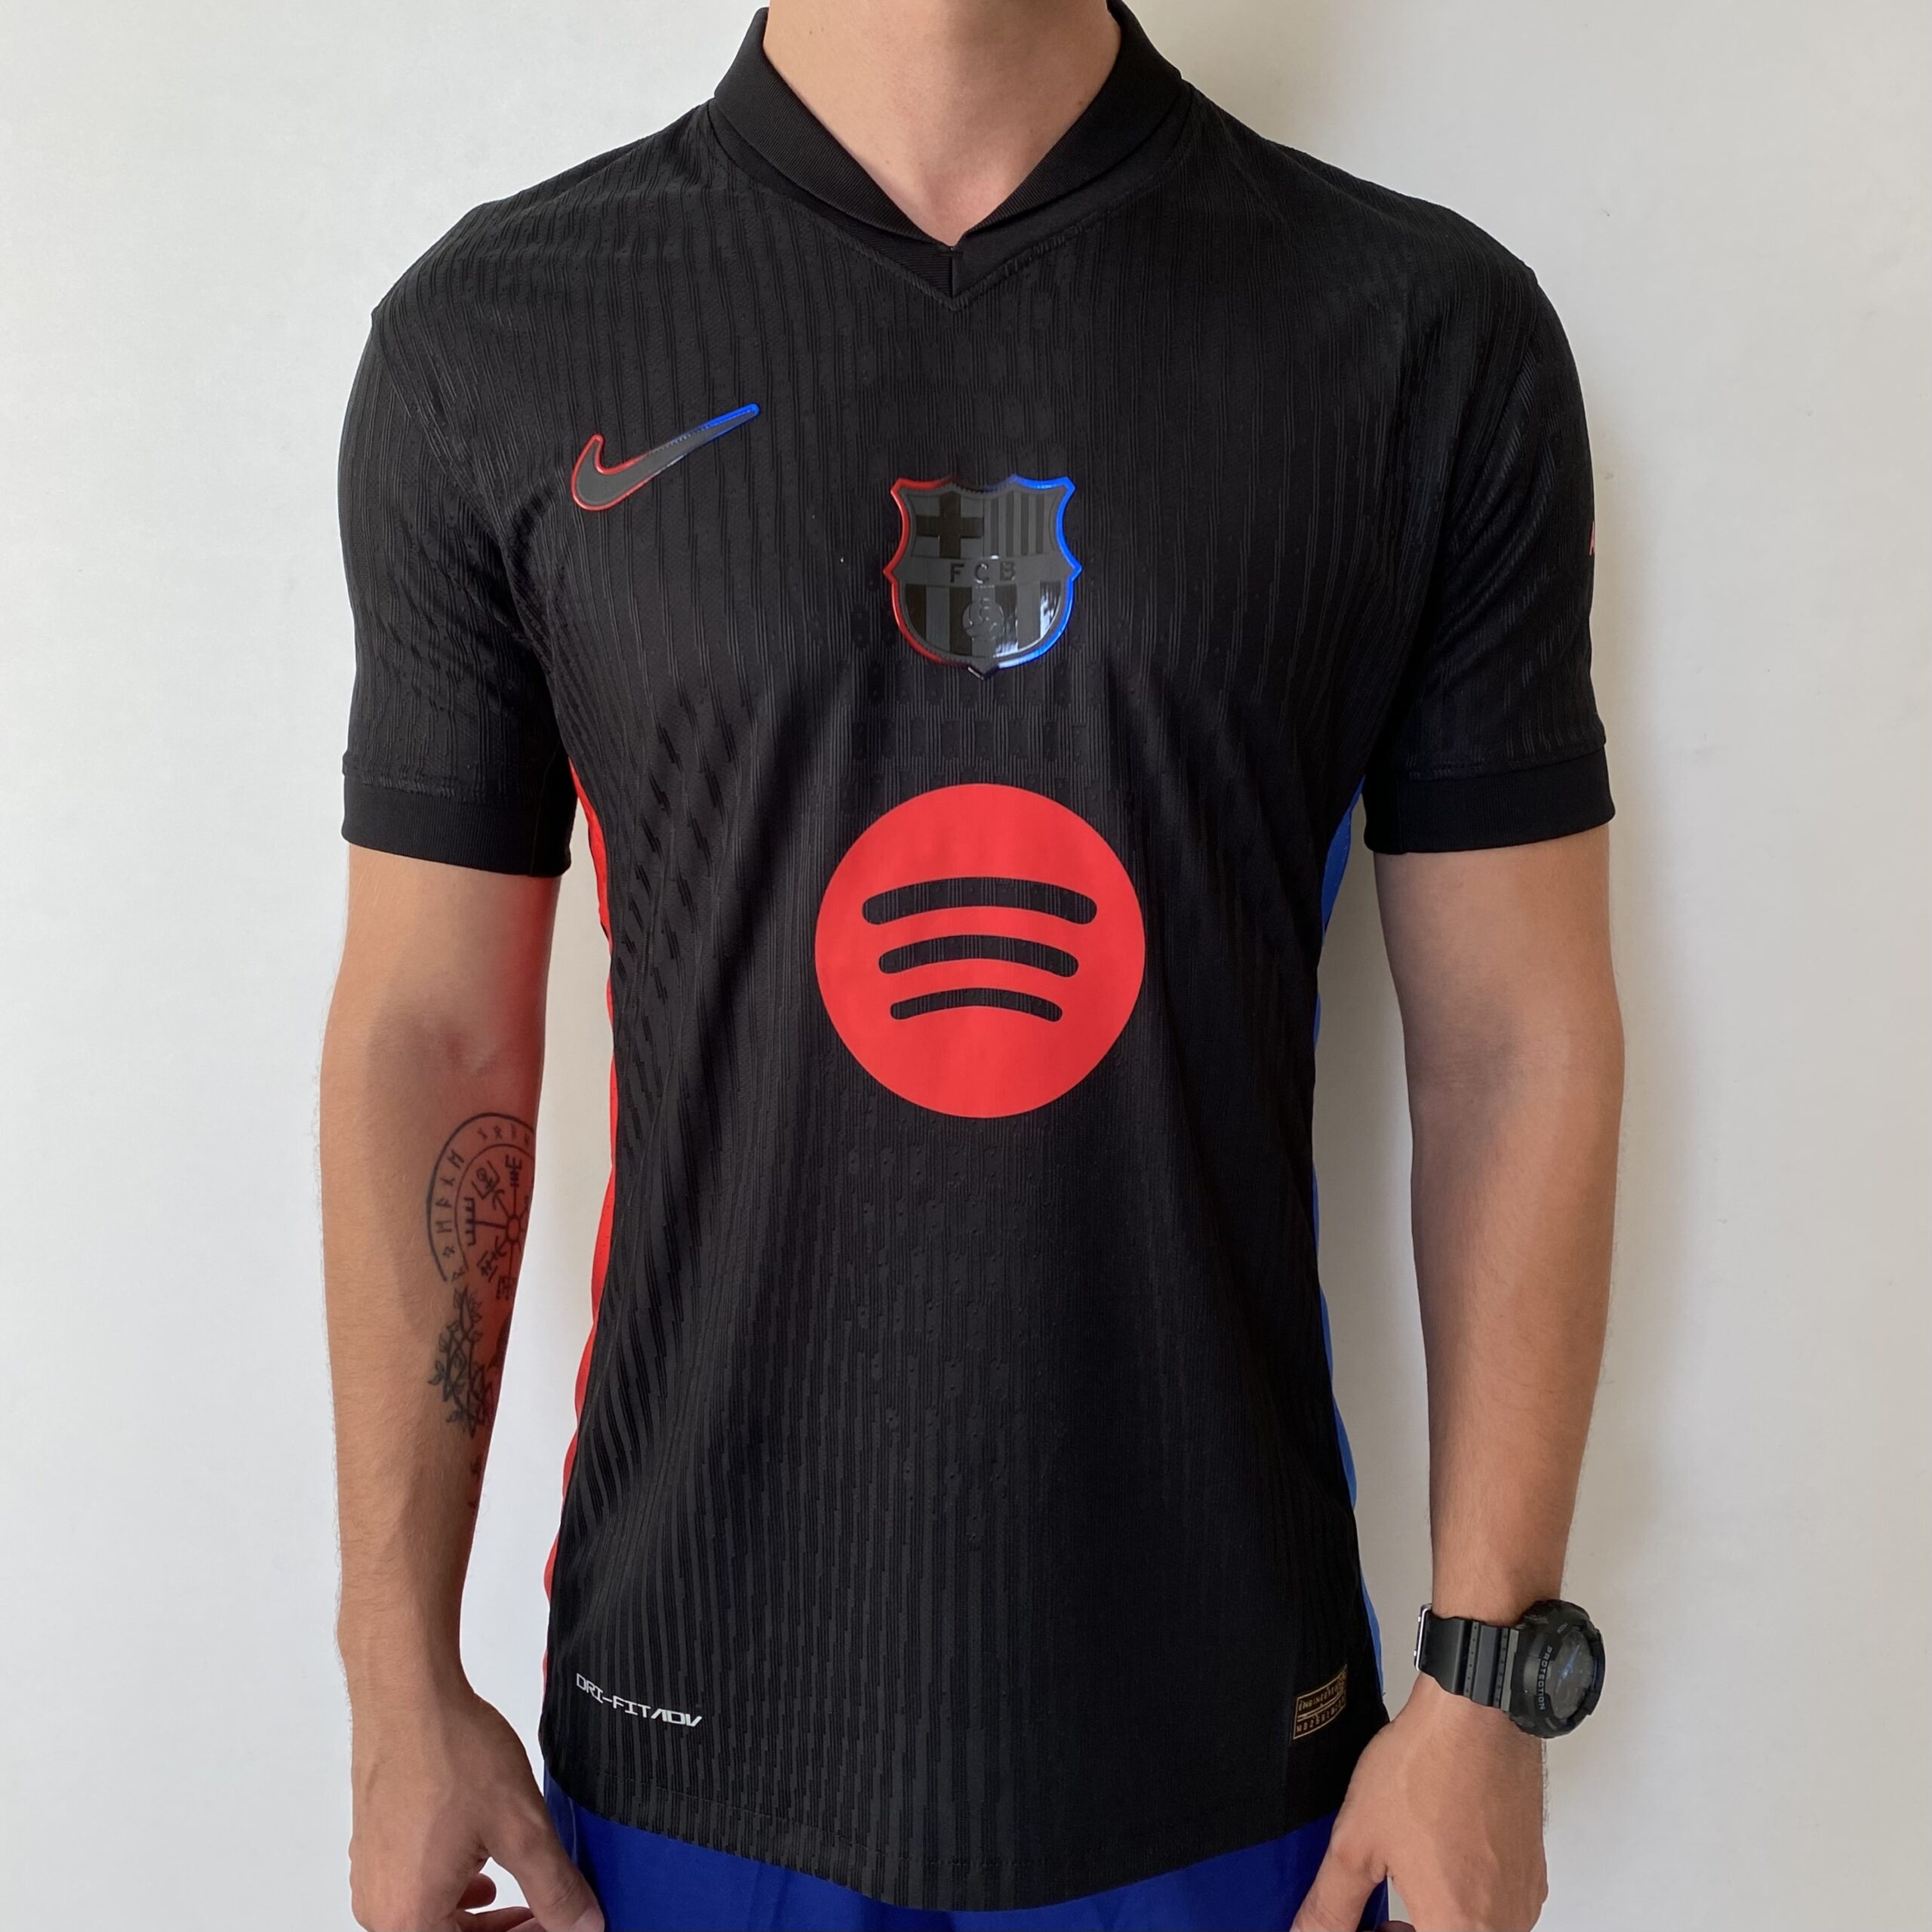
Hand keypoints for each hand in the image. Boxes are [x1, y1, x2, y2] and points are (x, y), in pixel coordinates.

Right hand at [347, 1679, 603, 1931]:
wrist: (408, 1694)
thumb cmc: (452, 1754)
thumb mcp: (521, 1827)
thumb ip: (554, 1887)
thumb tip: (584, 1926)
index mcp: (409, 1918)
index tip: (559, 1924)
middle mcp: (380, 1907)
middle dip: (503, 1931)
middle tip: (548, 1911)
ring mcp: (371, 1874)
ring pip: (432, 1915)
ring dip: (478, 1914)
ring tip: (519, 1890)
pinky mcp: (373, 1844)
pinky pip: (415, 1886)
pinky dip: (453, 1887)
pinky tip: (481, 1866)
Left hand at [1291, 1675, 1546, 1931]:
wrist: (1476, 1714)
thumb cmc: (1425, 1771)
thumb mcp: (1357, 1844)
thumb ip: (1332, 1905)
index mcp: (1461, 1929)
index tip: (1366, 1924)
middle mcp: (1503, 1924)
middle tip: (1376, 1916)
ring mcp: (1522, 1899)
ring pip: (1473, 1929)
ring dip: (1436, 1922)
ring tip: (1402, 1883)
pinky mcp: (1529, 1872)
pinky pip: (1496, 1910)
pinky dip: (1463, 1902)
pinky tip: (1435, 1862)